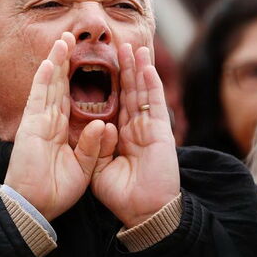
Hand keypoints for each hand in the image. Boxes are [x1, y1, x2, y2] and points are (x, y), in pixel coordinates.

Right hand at [4, 33, 113, 220]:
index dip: (78, 80)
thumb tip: (104, 125)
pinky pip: (38, 99)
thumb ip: (93, 146)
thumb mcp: (85, 168)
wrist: (34, 209)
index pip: (72, 99)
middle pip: (60, 85)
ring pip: (49, 85)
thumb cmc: (56, 192)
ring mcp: (39, 123)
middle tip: (71, 37)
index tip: (87, 60)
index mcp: (63, 132)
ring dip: (56, 62)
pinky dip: (43, 80)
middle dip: (66, 61)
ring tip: (63, 40)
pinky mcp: (31, 128)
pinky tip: (49, 62)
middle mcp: (50, 123)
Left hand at [91, 44, 179, 228]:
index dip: (107, 83)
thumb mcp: (98, 169)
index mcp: (119, 136)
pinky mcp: (160, 131)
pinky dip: (150, 84)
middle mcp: (134, 128)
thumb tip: (100, 124)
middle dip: (124, 68)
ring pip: (142, 92)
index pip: (112, 103)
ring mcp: (149, 128)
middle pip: (128, 92)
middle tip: (119, 45)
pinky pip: (154, 103)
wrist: (144, 212)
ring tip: (133, 47)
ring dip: (138, 69)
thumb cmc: (121, 195)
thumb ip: (96, 146)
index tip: (98, 63)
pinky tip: (146, 66)